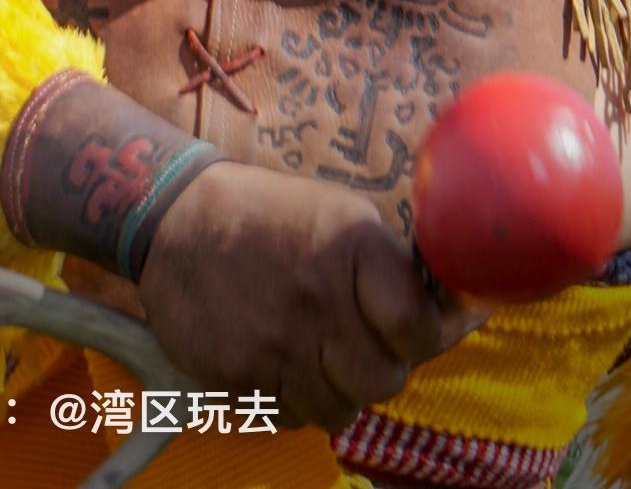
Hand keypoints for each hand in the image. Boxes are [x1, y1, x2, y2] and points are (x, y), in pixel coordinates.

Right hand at [138, 157, 463, 431]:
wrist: (177, 218)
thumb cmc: (271, 214)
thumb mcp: (339, 215)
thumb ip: (389, 268)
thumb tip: (452, 312)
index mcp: (351, 248)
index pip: (418, 326)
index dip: (429, 335)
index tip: (423, 329)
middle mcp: (317, 299)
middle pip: (383, 382)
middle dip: (381, 369)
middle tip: (365, 346)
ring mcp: (275, 344)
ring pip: (338, 411)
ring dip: (338, 389)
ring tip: (320, 351)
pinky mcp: (239, 378)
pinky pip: (290, 416)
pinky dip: (295, 397)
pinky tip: (282, 358)